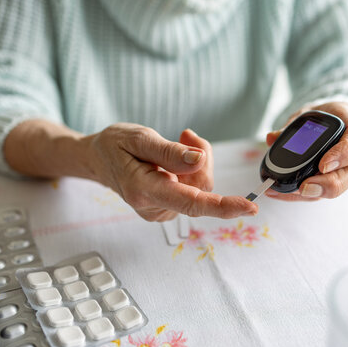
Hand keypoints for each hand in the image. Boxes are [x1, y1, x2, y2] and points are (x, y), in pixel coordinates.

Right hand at [85, 123, 257, 220]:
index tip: (250, 206)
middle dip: (203, 159)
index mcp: (144, 190)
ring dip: (197, 163)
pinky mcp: (168, 208)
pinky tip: (176, 157)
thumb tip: (198, 161)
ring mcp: (162, 211)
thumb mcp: (138, 138)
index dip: (222, 206)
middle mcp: (155, 208)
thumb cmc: (114, 145)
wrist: (97, 159)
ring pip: (200, 189)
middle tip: (186, 135)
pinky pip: (194, 190)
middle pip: (201, 189)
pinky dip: (192, 170)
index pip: (190, 202)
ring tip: (179, 142)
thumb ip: (169, 153)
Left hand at [265, 102, 347, 200]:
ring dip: (312, 193)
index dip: (342, 154)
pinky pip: (322, 191)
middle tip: (304, 187)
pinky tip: (279, 194)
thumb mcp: (308, 115)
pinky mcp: (335, 181)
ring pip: (340, 186)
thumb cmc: (322, 119)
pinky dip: (299, 195)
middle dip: (328, 183)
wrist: (329, 124)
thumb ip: (292, 126)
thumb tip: (272, 138)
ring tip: (283, 192)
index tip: (323, 165)